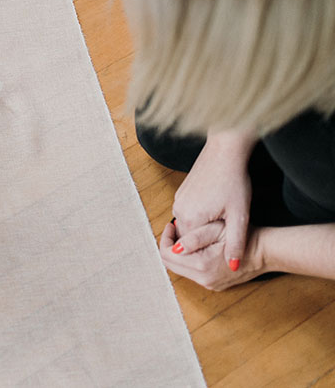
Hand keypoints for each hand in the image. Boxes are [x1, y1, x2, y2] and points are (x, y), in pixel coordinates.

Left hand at [159, 220, 263, 289]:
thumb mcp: (216, 230)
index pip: (167, 255)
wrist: (266, 252)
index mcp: (202, 265)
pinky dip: (188, 260)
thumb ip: (193, 238)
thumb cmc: (244, 236)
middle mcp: (204, 279)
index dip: (165, 238)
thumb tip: (173, 247)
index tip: (171, 225)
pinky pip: (192, 273)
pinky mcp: (214, 285)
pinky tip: (195, 247)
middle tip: (174, 230)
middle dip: (169, 246)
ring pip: (180, 269)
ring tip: (185, 236)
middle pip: (171, 265)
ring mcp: (209, 284)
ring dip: (178, 253)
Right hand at [171, 129, 254, 270]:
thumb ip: (235, 244)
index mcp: (190, 218)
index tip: (220, 253)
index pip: (191, 249)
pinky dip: (199, 217)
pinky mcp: (182, 192)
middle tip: (224, 241)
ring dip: (201, 229)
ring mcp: (179, 200)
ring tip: (222, 225)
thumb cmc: (234, 181)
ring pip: (187, 225)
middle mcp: (179, 210)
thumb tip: (234, 268)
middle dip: (203, 242)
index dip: (206, 253)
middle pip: (187, 237)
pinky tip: (216, 211)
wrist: (225, 151)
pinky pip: (187, 212)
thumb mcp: (240, 216)